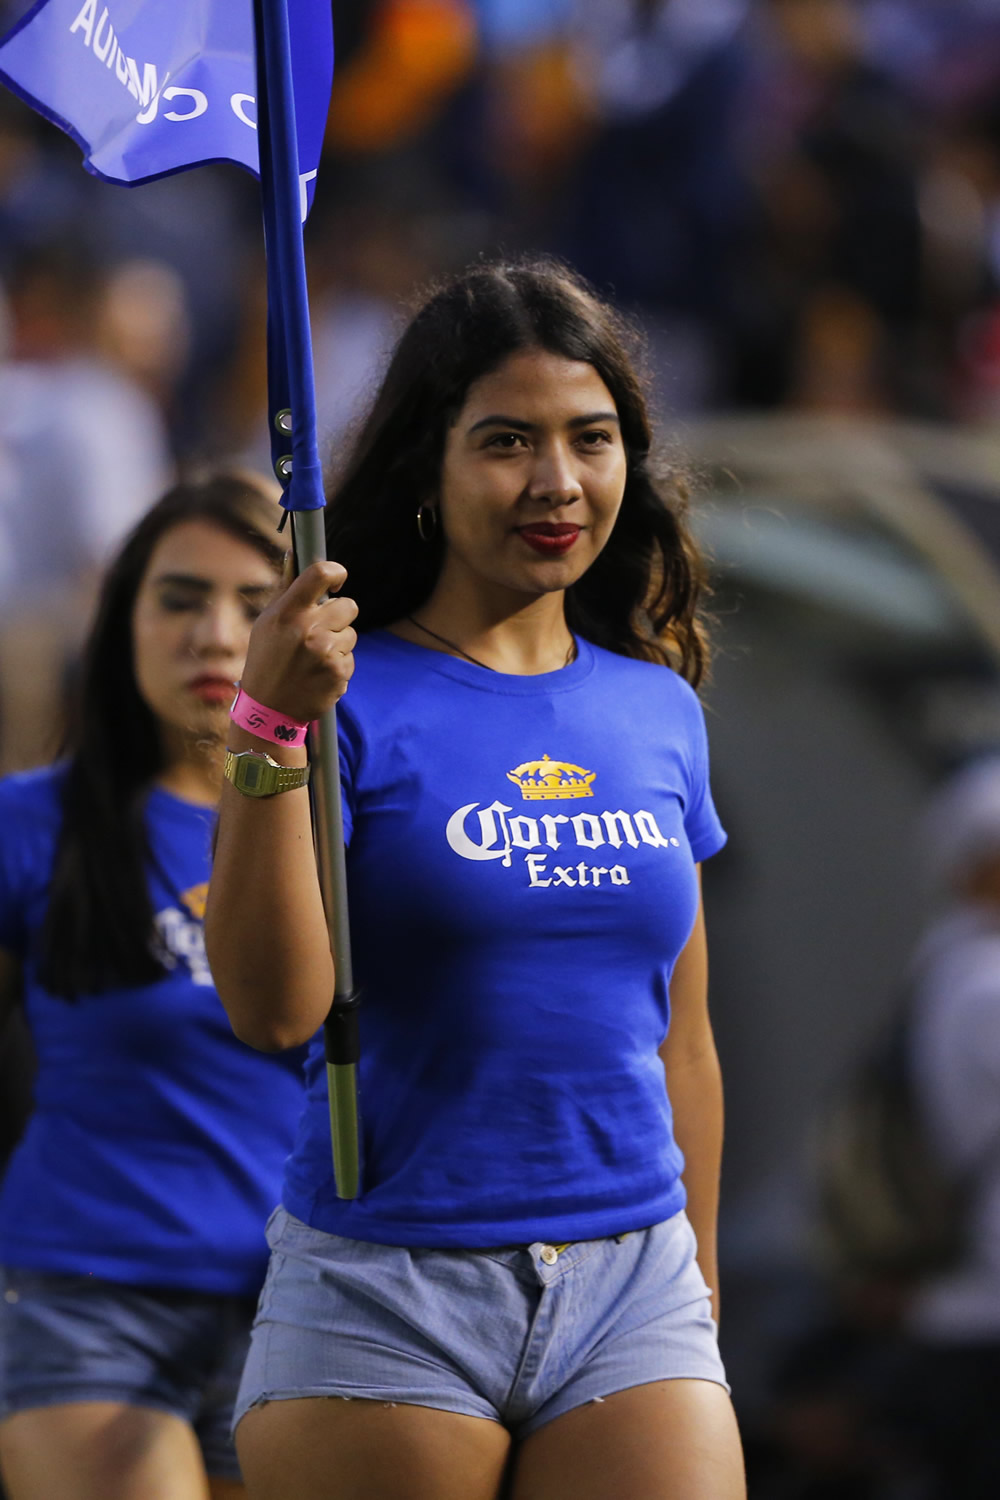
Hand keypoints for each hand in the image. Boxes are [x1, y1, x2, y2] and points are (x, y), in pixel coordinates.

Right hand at [239, 561, 356, 722]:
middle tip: (321, 630)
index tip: (337, 579)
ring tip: (314, 658)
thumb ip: (287, 590)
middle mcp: (308, 629)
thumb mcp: (267, 623)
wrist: (268, 709)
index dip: (336, 572)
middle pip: (349, 605)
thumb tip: (295, 554)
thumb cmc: (266, 660)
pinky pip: (350, 658)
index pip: (320, 574)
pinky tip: (318, 675)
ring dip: (338, 643)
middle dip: (340, 616)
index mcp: (288, 612)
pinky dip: (338, 666)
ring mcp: (326, 652)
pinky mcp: (338, 673)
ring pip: (351, 634)